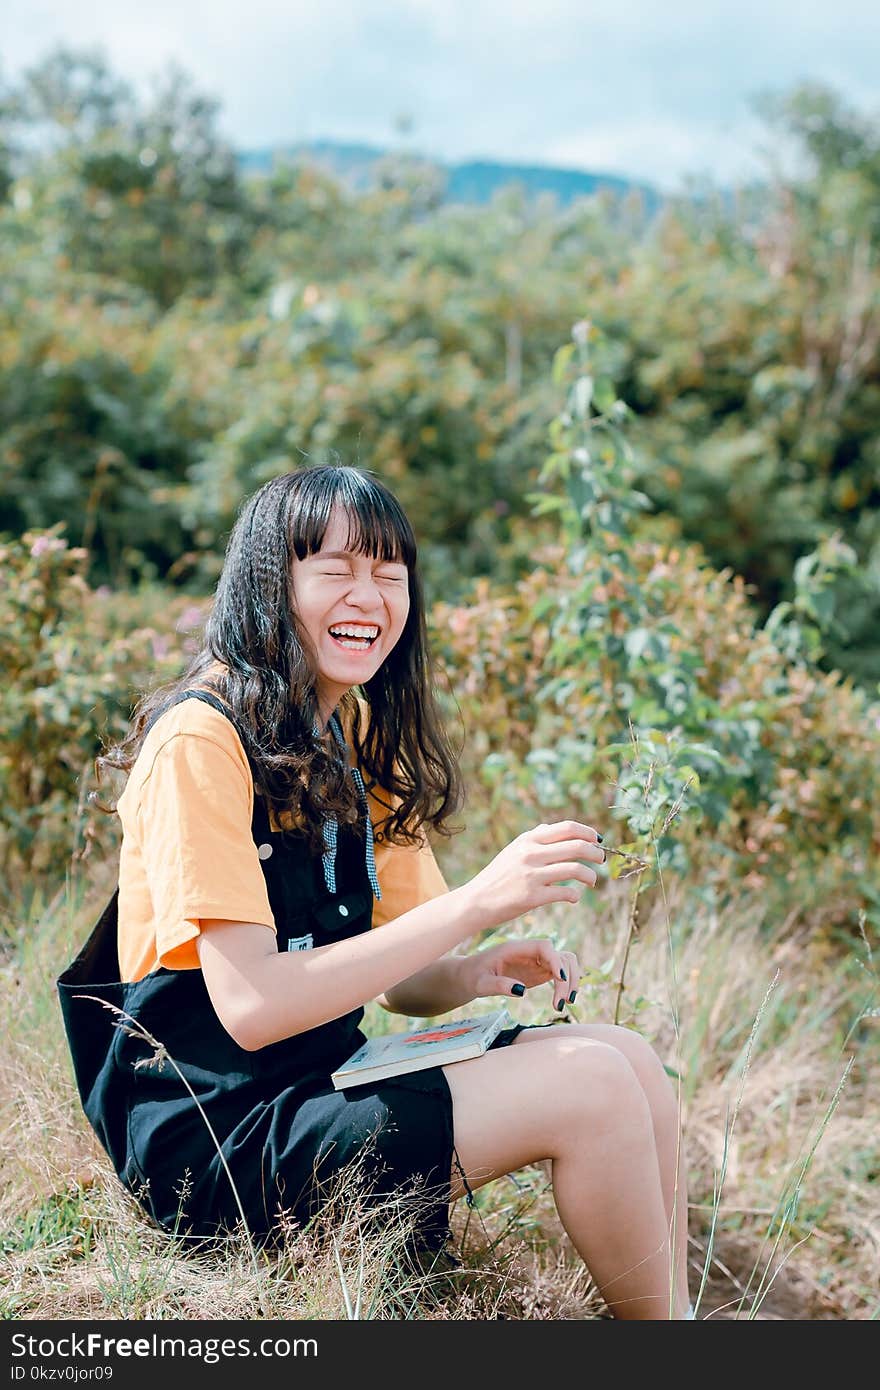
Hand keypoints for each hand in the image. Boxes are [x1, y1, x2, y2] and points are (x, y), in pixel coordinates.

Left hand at [462, 938, 581, 1013]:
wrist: (470, 976)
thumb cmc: (473, 977)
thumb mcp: (481, 984)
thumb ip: (499, 985)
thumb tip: (521, 991)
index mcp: (516, 949)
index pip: (544, 946)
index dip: (556, 960)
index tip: (560, 978)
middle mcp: (530, 952)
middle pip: (561, 956)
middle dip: (567, 978)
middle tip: (560, 1003)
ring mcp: (536, 961)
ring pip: (565, 964)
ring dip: (571, 982)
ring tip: (562, 1004)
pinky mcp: (539, 971)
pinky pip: (561, 974)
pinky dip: (566, 986)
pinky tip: (560, 1002)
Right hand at [463, 820, 604, 930]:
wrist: (476, 901)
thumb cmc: (497, 876)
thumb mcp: (512, 850)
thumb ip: (533, 838)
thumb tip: (552, 828)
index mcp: (528, 840)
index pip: (567, 828)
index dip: (588, 832)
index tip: (597, 840)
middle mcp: (531, 854)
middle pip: (577, 846)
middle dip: (596, 853)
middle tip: (601, 860)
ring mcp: (532, 875)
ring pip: (576, 870)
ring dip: (591, 875)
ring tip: (592, 881)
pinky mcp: (533, 897)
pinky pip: (566, 893)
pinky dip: (575, 895)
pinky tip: (574, 897)